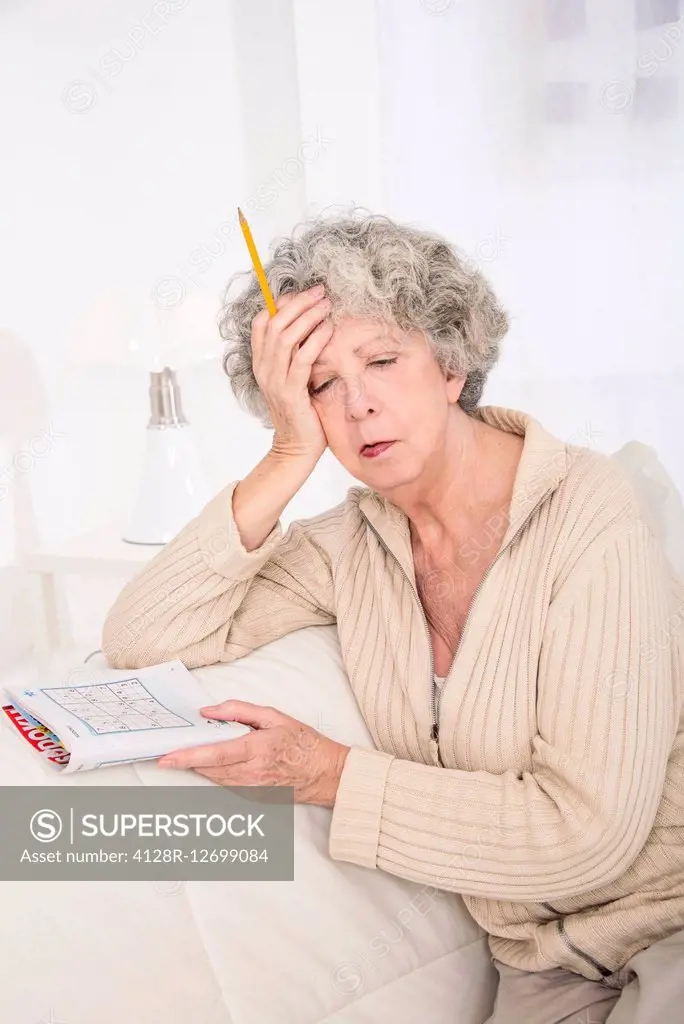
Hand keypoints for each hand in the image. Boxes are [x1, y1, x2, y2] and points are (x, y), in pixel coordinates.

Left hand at [157, 700, 349, 806]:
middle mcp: (252, 773)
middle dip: (187, 761)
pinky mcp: (253, 798)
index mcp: (257, 749)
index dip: (187, 757)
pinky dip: (217, 774)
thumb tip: (210, 711)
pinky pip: (226, 785)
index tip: (166, 758)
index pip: (214, 755)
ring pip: (214, 779)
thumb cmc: (303, 742)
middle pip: (209, 769)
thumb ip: (240, 710)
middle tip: (170, 752)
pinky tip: (217, 763)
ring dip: (200, 768)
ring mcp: (252, 789)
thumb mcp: (274, 716)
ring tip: (190, 755)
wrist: (326, 773)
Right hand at [250, 284, 333, 461]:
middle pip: (275, 323)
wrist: (296, 447)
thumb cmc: (300, 412)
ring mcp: (275, 380)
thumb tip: (311, 327)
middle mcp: (264, 369)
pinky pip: (302, 358)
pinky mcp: (291, 392)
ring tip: (327, 305)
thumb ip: (294, 356)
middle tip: (321, 292)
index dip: (281, 304)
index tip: (304, 294)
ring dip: (308, 316)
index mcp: (261, 363)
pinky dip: (316, 339)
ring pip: (286, 336)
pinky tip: (329, 329)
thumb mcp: (292, 378)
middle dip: (299, 302)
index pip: (262, 323)